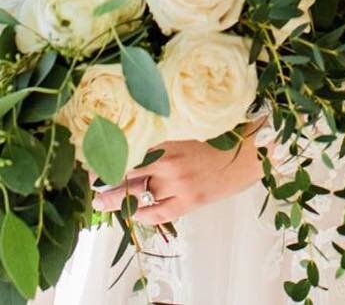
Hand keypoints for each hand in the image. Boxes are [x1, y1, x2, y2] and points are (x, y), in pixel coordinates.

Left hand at [93, 136, 262, 226]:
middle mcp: (170, 160)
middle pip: (128, 171)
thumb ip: (168, 137)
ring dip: (116, 199)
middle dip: (106, 178)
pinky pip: (158, 212)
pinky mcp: (189, 201)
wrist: (252, 152)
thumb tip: (141, 144)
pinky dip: (142, 213)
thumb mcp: (192, 130)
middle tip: (92, 181)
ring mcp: (178, 183)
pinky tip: (133, 213)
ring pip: (138, 193)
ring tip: (101, 202)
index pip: (130, 147)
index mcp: (170, 137)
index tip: (97, 155)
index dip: (111, 154)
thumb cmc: (224, 138)